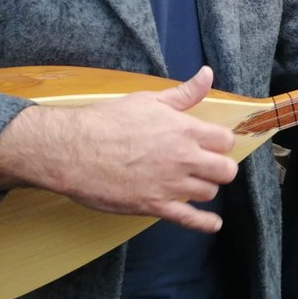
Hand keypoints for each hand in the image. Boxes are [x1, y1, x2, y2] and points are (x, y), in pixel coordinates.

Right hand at [0, 67, 237, 232]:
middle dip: (221, 167)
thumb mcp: (149, 100)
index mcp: (184, 130)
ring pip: (209, 192)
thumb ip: (184, 93)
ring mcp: (170, 185)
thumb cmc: (108, 121)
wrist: (72, 150)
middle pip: (225, 171)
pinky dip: (204, 223)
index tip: (213, 144)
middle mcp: (183, 158)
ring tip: (195, 182)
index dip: (221, 142)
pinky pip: (188, 219)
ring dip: (205, 188)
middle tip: (209, 165)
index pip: (225, 141)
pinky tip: (213, 224)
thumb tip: (207, 74)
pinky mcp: (153, 206)